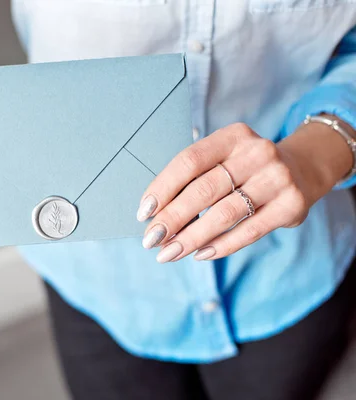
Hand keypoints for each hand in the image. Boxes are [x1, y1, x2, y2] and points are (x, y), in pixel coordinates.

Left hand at [136, 121, 353, 262]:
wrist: (304, 168)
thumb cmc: (246, 168)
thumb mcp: (224, 158)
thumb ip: (195, 179)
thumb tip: (155, 215)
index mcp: (232, 136)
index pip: (189, 161)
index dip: (162, 188)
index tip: (143, 213)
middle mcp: (256, 153)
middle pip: (203, 189)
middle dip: (172, 218)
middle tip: (151, 240)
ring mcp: (276, 179)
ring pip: (224, 213)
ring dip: (191, 237)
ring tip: (169, 253)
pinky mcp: (291, 205)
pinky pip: (249, 231)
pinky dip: (220, 245)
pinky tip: (199, 254)